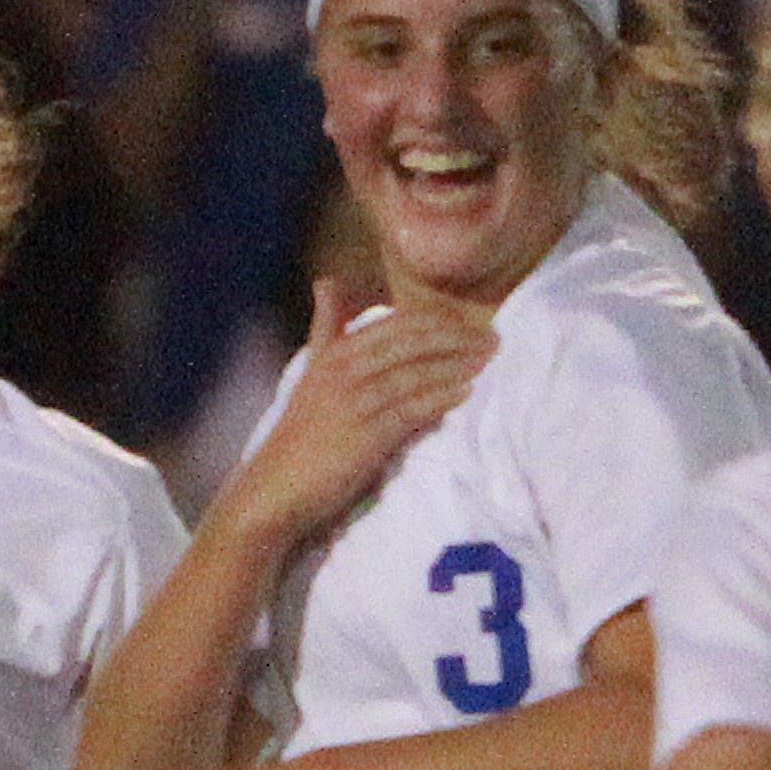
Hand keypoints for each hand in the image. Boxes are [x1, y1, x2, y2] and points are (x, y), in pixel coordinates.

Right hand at [225, 279, 494, 545]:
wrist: (276, 488)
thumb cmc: (301, 434)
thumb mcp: (311, 371)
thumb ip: (327, 328)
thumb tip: (328, 281)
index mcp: (336, 351)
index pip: (398, 323)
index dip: (439, 320)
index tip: (471, 323)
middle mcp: (345, 368)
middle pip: (413, 341)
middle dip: (457, 337)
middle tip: (494, 339)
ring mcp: (355, 399)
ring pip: (417, 371)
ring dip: (458, 364)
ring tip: (489, 360)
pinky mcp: (365, 433)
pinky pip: (412, 408)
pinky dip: (441, 398)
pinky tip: (467, 393)